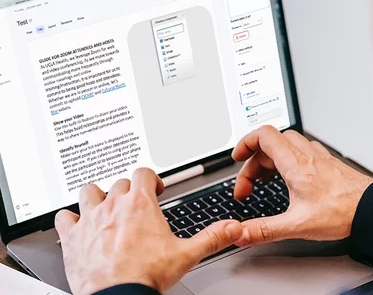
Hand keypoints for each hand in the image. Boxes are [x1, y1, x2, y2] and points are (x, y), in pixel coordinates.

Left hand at [55, 168, 242, 294]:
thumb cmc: (147, 275)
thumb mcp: (186, 254)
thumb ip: (212, 237)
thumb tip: (232, 228)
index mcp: (141, 204)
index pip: (143, 173)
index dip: (150, 179)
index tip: (154, 189)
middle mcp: (114, 205)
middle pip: (120, 183)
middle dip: (129, 191)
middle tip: (134, 205)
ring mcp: (91, 218)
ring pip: (90, 191)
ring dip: (97, 196)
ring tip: (104, 207)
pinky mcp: (73, 236)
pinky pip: (65, 217)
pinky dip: (70, 219)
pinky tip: (76, 226)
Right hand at [232, 126, 372, 246]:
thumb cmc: (343, 211)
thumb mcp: (297, 224)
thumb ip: (265, 229)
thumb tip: (241, 233)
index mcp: (295, 163)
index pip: (263, 135)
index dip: (245, 143)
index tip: (236, 158)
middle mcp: (305, 155)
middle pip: (270, 142)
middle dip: (253, 161)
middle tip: (249, 186)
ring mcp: (317, 157)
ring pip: (286, 144)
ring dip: (269, 158)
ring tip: (264, 180)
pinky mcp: (326, 163)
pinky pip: (300, 150)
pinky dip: (287, 160)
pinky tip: (290, 178)